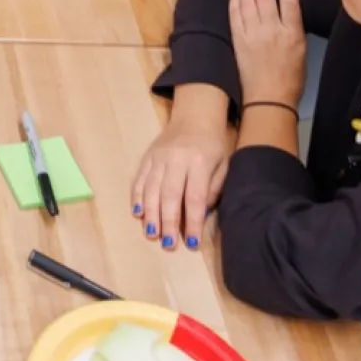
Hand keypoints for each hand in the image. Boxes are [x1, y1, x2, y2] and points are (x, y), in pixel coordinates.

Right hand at [131, 90, 232, 251]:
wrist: (195, 116)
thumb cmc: (213, 145)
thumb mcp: (224, 165)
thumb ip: (212, 189)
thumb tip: (199, 214)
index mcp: (198, 162)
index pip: (194, 198)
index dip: (192, 222)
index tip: (192, 243)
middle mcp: (175, 160)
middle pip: (169, 196)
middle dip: (168, 222)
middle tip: (168, 244)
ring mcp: (157, 158)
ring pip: (150, 190)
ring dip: (150, 214)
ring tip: (152, 234)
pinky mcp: (146, 157)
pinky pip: (139, 180)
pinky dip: (136, 198)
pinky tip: (137, 214)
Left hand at [231, 0, 308, 106]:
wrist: (269, 99)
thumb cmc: (291, 78)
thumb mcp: (301, 50)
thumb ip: (294, 27)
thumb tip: (286, 7)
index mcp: (292, 32)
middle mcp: (271, 30)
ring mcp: (252, 34)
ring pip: (248, 1)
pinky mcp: (238, 40)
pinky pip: (235, 14)